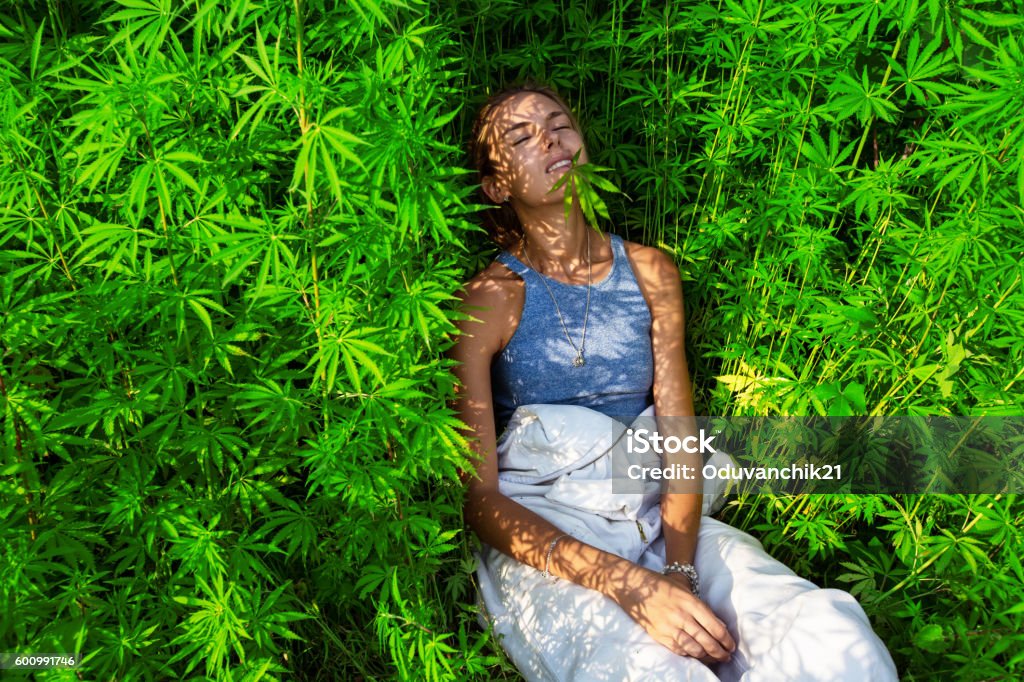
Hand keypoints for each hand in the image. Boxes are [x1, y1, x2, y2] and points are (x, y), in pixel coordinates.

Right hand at [612, 566, 734, 664]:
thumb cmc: (661, 585)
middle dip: (720, 652)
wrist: (633, 586)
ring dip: (707, 656)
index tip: (731, 645)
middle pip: (706, 640)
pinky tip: (697, 655)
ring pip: (694, 649)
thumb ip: (702, 608)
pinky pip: (679, 650)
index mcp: (689, 602)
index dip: (726, 639)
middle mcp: (680, 615)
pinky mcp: (659, 635)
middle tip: (727, 656)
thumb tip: (720, 626)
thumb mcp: (684, 590)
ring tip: (714, 658)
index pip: (714, 626)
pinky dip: (690, 654)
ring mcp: (668, 627)